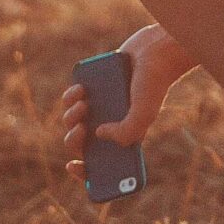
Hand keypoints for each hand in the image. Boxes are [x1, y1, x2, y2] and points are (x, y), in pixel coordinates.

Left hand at [57, 23, 195, 179]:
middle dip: (74, 140)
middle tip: (82, 129)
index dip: (84, 172)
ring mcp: (98, 108)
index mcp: (123, 139)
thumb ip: (125, 132)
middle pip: (80, 144)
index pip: (100, 164)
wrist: (152, 51)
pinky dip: (70, 97)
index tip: (74, 166)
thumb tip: (98, 134)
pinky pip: (70, 100)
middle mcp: (109, 126)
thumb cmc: (153, 84)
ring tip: (84, 103)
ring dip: (71, 116)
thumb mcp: (143, 114)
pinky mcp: (91, 90)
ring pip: (71, 122)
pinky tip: (80, 89)